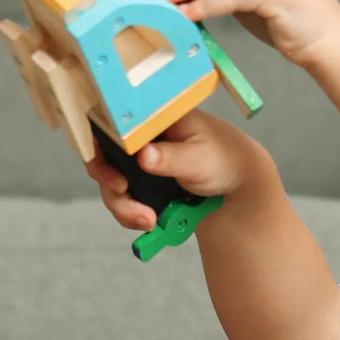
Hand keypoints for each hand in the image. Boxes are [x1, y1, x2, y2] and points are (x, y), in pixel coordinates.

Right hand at [84, 110, 265, 230]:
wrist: (239, 183)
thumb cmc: (224, 159)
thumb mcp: (199, 158)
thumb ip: (172, 158)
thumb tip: (143, 155)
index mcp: (151, 116)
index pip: (109, 125)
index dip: (100, 150)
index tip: (115, 179)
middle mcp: (139, 136)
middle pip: (104, 158)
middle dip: (110, 186)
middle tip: (127, 200)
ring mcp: (139, 160)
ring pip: (113, 183)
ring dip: (123, 206)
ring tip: (149, 222)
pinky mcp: (143, 181)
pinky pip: (126, 198)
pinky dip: (131, 213)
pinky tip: (151, 223)